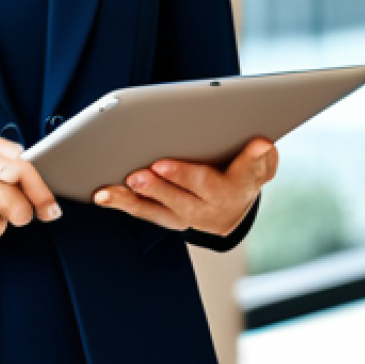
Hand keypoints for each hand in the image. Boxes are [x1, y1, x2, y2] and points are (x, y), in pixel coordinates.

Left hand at [92, 136, 278, 235]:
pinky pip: (145, 213)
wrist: (237, 207)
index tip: (239, 149)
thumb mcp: (259, 163)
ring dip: (135, 199)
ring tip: (113, 188)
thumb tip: (261, 145)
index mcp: (238, 188)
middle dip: (164, 187)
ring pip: (160, 211)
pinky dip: (123, 204)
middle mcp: (212, 209)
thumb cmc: (244, 172)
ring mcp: (189, 217)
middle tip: (143, 174)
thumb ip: (258, 156)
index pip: (232, 178)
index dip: (226, 167)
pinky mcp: (169, 218)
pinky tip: (103, 194)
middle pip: (188, 199)